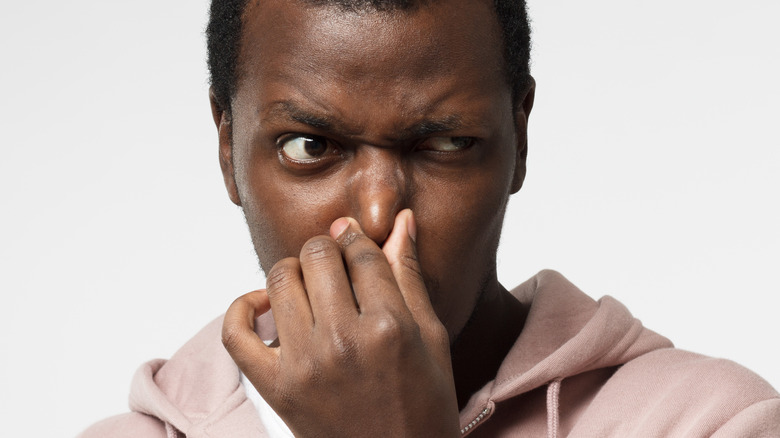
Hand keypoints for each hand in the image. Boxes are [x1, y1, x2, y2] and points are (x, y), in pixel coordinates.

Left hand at [222, 209, 460, 436]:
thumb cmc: (425, 405)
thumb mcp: (431, 338)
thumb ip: (409, 276)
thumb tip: (401, 221)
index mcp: (390, 327)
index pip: (361, 252)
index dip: (358, 237)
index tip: (355, 238)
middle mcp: (344, 342)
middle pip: (317, 255)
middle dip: (328, 249)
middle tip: (336, 265)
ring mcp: (304, 366)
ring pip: (280, 280)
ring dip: (294, 271)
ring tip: (311, 286)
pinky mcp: (276, 389)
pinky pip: (236, 333)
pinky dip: (242, 309)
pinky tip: (265, 304)